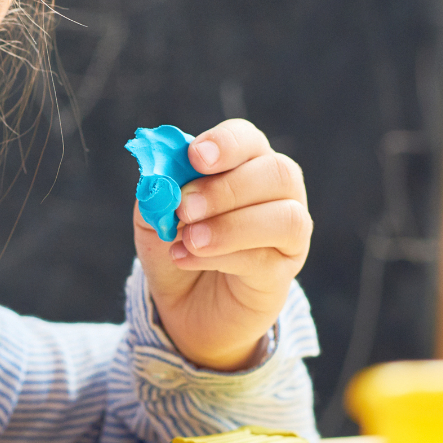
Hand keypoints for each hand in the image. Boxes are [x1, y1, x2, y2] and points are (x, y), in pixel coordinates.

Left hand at [131, 119, 311, 370]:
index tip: (195, 156)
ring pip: (286, 218)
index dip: (226, 143)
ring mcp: (288, 233)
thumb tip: (161, 175)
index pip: (249, 139)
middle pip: (278, 173)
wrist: (183, 303)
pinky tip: (186, 258)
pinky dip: (221, 257)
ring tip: (188, 239)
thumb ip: (158, 191)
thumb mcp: (154, 215)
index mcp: (245, 164)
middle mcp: (278, 192)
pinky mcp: (283, 271)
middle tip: (184, 208)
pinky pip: (265, 258)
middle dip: (227, 189)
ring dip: (231, 226)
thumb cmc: (175, 244)